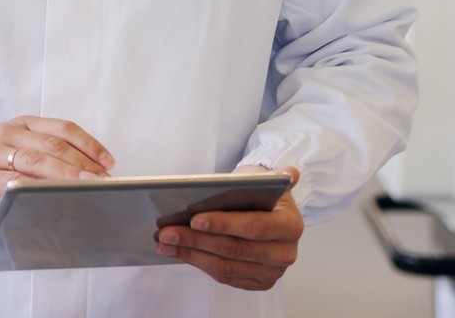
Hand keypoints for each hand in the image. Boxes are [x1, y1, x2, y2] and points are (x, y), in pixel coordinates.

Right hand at [0, 115, 113, 209]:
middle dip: (80, 162)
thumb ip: (41, 153)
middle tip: (102, 180)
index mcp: (23, 125)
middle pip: (51, 145)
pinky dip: (26, 186)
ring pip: (32, 160)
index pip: (61, 129)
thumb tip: (83, 171)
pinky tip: (41, 194)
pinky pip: (5, 180)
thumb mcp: (14, 147)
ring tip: (82, 186)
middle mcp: (9, 134)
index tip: (109, 161)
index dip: (88, 143)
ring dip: (61, 173)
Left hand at [155, 166, 302, 290]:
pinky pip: (224, 276)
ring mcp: (272, 271)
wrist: (269, 209)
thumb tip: (290, 174)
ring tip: (164, 242)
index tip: (194, 219)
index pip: (255, 227)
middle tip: (166, 232)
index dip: (224, 224)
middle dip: (196, 241)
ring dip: (191, 254)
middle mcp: (285, 253)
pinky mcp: (258, 282)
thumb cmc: (259, 190)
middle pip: (235, 250)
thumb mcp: (259, 177)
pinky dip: (199, 263)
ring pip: (225, 266)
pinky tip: (179, 251)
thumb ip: (263, 179)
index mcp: (290, 225)